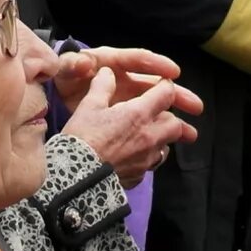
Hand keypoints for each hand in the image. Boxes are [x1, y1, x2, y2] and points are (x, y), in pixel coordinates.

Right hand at [53, 51, 202, 179]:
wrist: (75, 177)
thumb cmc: (82, 138)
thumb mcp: (88, 106)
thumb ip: (102, 87)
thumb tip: (108, 73)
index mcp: (139, 114)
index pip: (166, 94)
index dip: (165, 86)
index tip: (161, 84)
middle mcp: (149, 137)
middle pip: (175, 124)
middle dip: (168, 116)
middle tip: (156, 112)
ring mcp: (146, 159)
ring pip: (166, 146)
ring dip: (162, 138)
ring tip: (147, 135)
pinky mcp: (139, 176)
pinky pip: (152, 164)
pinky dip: (148, 158)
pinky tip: (135, 156)